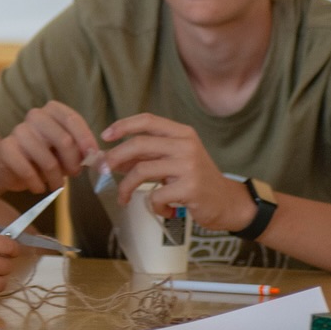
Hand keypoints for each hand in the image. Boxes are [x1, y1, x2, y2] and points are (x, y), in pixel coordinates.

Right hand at [0, 101, 98, 195]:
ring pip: (47, 160)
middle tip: (75, 175)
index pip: (72, 119)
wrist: (11, 166)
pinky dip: (36, 184)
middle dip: (73, 163)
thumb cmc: (44, 156)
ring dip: (56, 178)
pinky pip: (27, 170)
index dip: (86, 140)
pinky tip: (39, 188)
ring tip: (57, 186)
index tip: (94, 158)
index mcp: (52, 111)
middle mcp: (35, 116)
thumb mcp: (66, 151)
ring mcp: (18, 130)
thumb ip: (81, 151)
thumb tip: (98, 159)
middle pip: (63, 140)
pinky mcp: (6, 148)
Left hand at [102, 114, 252, 230]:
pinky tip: (163, 209)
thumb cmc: (195, 180)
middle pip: (139, 144)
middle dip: (115, 157)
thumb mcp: (174, 161)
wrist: (227, 203)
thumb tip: (112, 158)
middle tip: (103, 170)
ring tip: (123, 197)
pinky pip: (155, 196)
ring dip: (126, 187)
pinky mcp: (190, 188)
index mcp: (182, 134)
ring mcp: (189, 166)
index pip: (148, 120)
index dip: (123, 126)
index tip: (105, 136)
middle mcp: (186, 146)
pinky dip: (153, 206)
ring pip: (141, 171)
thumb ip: (147, 156)